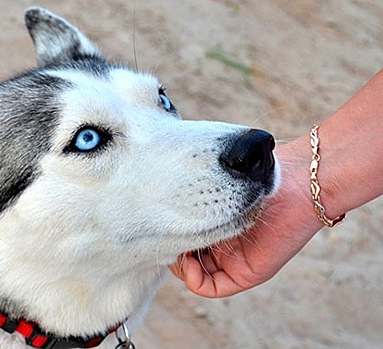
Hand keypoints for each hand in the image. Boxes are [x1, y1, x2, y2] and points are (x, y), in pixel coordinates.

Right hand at [170, 140, 322, 297]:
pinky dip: (194, 280)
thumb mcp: (221, 182)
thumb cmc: (261, 173)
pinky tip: (190, 262)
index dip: (172, 236)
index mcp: (218, 225)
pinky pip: (210, 288)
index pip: (185, 239)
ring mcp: (234, 261)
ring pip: (195, 275)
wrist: (300, 182)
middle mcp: (224, 246)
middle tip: (166, 237)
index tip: (162, 222)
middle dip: (173, 252)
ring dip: (180, 266)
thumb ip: (197, 192)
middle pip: (187, 259)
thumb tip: (160, 195)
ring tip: (177, 248)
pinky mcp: (245, 273)